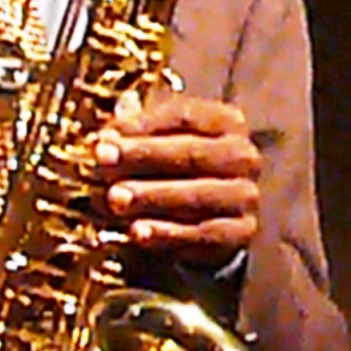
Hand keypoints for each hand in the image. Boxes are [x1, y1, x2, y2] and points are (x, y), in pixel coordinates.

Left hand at [90, 86, 260, 267]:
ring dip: (153, 196)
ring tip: (115, 199)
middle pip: (193, 152)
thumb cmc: (174, 171)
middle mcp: (243, 156)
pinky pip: (204, 234)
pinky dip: (169, 234)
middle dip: (144, 157)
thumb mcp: (158, 142)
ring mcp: (246, 196)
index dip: (142, 126)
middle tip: (104, 163)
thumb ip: (133, 134)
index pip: (184, 116)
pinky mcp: (241, 233)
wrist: (206, 218)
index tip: (105, 137)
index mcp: (227, 122)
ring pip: (198, 194)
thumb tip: (106, 136)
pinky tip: (138, 232)